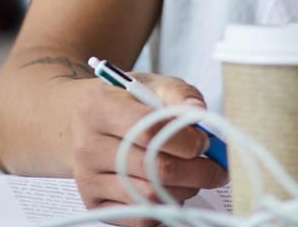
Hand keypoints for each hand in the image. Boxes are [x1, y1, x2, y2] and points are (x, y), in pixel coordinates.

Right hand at [73, 73, 228, 225]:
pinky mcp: (95, 204)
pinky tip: (169, 189)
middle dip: (198, 170)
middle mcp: (88, 145)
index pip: (150, 129)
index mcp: (99, 108)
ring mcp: (88, 178)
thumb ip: (177, 93)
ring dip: (185, 190)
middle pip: (156, 168)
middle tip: (213, 165)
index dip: (187, 139)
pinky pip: (142, 218)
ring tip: (190, 175)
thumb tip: (197, 111)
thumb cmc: (123, 103)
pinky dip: (166, 207)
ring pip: (152, 197)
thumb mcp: (149, 85)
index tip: (204, 140)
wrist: (84, 123)